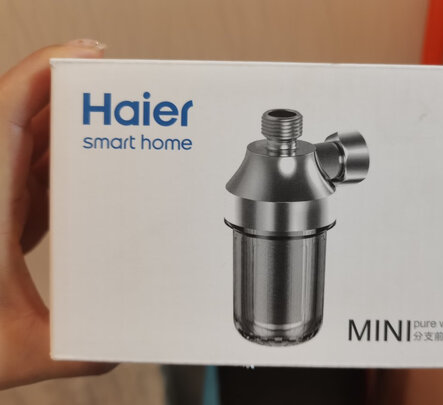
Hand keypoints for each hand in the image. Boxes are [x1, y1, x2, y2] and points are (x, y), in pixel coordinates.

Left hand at [0, 40, 114, 389]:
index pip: (10, 115)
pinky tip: (90, 182)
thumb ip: (72, 349)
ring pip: (32, 151)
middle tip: (124, 99)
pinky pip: (34, 181)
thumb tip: (121, 343)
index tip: (89, 55)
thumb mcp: (12, 351)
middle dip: (77, 103)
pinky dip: (62, 171)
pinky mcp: (3, 221)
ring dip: (72, 137)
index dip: (48, 73)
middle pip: (28, 123)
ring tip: (117, 134)